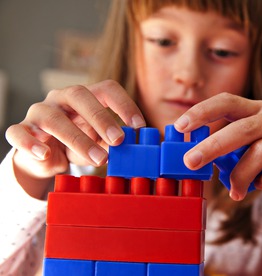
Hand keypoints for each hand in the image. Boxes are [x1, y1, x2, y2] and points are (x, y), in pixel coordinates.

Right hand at [6, 80, 145, 180]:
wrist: (44, 156)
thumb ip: (112, 143)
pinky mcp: (20, 130)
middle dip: (101, 118)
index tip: (139, 126)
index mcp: (85, 97)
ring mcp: (39, 113)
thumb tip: (132, 148)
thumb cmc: (76, 143)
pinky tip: (46, 154)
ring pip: (54, 119)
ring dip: (78, 140)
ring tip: (98, 158)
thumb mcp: (98, 143)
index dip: (124, 104)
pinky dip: (31, 144)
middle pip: (79, 95)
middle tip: (119, 140)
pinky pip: (19, 133)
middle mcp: (61, 98)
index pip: (106, 89)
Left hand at [174, 93, 261, 218]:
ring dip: (242, 174)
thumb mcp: (243, 149)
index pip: (228, 102)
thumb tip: (190, 158)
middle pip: (243, 127)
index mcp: (256, 110)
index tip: (181, 127)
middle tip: (191, 162)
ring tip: (233, 191)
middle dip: (213, 145)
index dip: (203, 111)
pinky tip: (260, 186)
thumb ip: (223, 148)